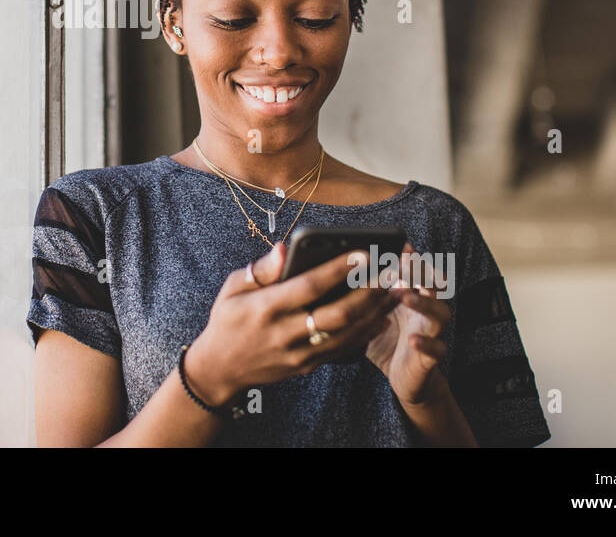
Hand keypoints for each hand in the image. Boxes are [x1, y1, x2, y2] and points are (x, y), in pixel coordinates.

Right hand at [184, 242, 402, 406]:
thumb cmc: (227, 319)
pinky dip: (365, 333)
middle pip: (337, 314)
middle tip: (390, 272)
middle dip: (368, 292)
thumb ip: (262, 269)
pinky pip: (342, 349)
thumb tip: (287, 247)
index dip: (338, 270)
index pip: (309, 286)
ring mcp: (298, 354)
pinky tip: (382, 316)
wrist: (220, 368)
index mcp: (266, 308)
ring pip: (347, 334)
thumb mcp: (233, 288)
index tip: (364, 252)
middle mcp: (285, 333)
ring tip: (395, 290)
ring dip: (375, 312)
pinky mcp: (307, 366)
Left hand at [365, 242, 453, 405]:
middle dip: (420, 271)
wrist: (405, 379)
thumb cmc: (386, 342)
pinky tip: (412, 339)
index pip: (416, 272)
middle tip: (404, 262)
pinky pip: (436, 349)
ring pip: (440, 313)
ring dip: (423, 302)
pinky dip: (426, 343)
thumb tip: (334, 275)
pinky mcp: (432, 358)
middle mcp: (425, 311)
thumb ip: (361, 298)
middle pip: (433, 285)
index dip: (412, 258)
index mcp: (411, 298)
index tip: (400, 244)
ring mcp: (431, 333)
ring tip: (405, 295)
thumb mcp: (369, 316)